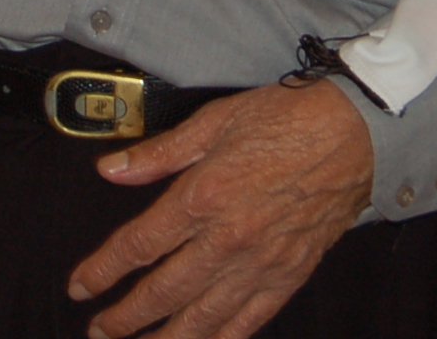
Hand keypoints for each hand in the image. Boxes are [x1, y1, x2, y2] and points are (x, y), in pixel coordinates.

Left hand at [66, 83, 373, 338]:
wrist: (356, 135)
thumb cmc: (286, 120)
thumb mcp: (213, 122)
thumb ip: (158, 153)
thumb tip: (110, 169)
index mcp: (202, 197)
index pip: (137, 246)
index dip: (101, 270)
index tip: (79, 286)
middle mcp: (226, 239)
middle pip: (163, 291)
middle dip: (124, 317)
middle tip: (98, 330)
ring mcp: (259, 263)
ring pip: (202, 317)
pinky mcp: (289, 275)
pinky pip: (249, 320)